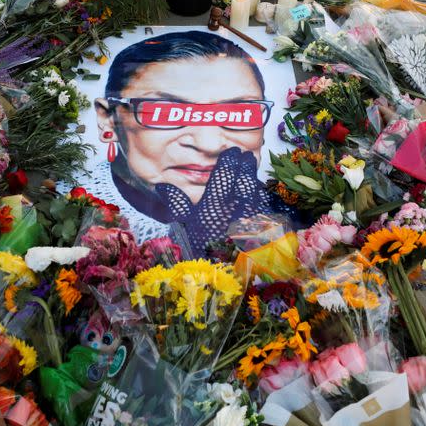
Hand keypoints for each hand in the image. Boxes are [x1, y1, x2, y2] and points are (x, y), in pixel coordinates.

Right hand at [156, 147, 270, 254]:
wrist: (225, 274)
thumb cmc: (200, 249)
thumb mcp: (184, 227)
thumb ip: (177, 204)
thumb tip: (162, 186)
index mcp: (216, 202)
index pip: (225, 172)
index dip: (229, 159)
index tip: (231, 151)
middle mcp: (237, 204)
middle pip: (245, 176)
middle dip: (245, 164)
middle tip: (245, 156)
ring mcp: (253, 215)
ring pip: (256, 189)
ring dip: (253, 178)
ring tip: (251, 170)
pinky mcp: (263, 227)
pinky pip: (263, 205)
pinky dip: (260, 196)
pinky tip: (258, 195)